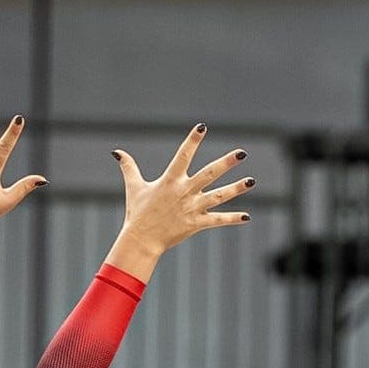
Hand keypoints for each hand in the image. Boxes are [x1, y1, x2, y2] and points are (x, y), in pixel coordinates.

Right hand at [105, 124, 253, 279]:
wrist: (141, 240)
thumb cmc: (138, 213)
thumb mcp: (134, 187)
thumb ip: (128, 168)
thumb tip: (117, 152)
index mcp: (170, 180)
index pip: (183, 155)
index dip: (192, 141)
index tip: (202, 127)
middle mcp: (184, 192)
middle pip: (209, 174)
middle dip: (226, 163)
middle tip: (241, 153)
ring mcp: (192, 208)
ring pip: (219, 196)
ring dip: (236, 188)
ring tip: (252, 181)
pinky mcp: (197, 223)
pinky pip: (218, 220)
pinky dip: (232, 219)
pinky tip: (246, 217)